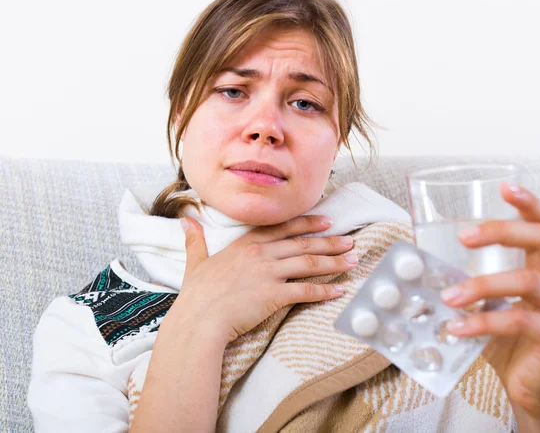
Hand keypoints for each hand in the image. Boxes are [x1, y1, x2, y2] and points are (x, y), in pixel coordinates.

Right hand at [173, 215, 357, 344]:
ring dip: (334, 262)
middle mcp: (261, 254)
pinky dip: (325, 290)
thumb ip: (194, 240)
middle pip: (303, 244)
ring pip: (309, 263)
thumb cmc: (196, 294)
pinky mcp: (274, 295)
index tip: (326, 221)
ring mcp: (269, 273)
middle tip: (350, 241)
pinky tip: (339, 291)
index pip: (283, 228)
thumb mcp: (195, 262)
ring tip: (352, 261)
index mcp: (246, 244)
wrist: (198, 319)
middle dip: (330, 242)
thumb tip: (185, 221)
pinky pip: (306, 291)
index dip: (307, 223)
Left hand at [439, 182, 539, 420]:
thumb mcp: (486, 303)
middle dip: (500, 231)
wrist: (529, 386)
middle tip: (465, 237)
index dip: (527, 202)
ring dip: (481, 285)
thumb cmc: (505, 339)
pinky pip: (518, 321)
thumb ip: (465, 281)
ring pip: (526, 281)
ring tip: (449, 296)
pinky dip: (482, 322)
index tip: (504, 187)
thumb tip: (419, 266)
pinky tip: (456, 328)